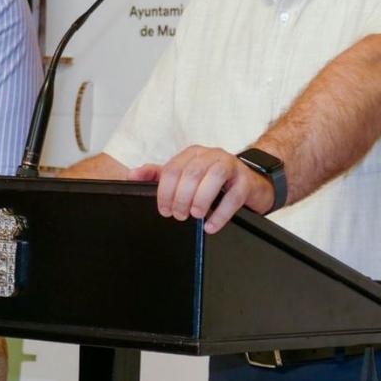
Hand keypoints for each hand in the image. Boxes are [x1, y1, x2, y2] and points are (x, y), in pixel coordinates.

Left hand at [143, 145, 274, 233]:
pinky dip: (221, 213)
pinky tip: (211, 226)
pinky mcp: (246, 182)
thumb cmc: (211, 181)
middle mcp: (211, 155)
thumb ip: (158, 175)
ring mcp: (230, 166)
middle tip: (179, 215)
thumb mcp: (183, 176)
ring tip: (195, 216)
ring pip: (215, 177)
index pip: (173, 169)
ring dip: (201, 199)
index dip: (165, 191)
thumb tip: (132, 175)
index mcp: (192, 154)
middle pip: (192, 173)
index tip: (163, 210)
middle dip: (182, 197)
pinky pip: (234, 196)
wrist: (249, 182)